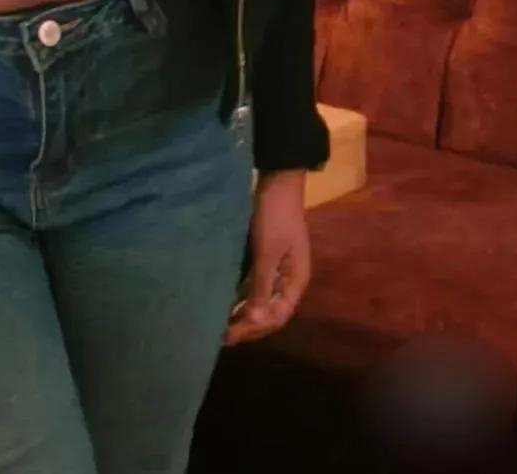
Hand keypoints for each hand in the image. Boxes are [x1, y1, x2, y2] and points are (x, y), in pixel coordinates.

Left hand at [222, 169, 310, 345]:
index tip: (229, 335)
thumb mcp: (267, 252)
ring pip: (261, 300)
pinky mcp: (266, 256)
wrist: (277, 182)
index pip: (277, 316)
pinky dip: (242, 296)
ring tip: (221, 323)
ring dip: (244, 313)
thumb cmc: (274, 217)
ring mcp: (278, 268)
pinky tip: (226, 300)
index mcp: (295, 281)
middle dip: (248, 326)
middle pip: (270, 312)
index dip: (254, 328)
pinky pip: (254, 285)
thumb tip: (254, 320)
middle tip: (220, 335)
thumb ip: (261, 286)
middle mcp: (288, 279)